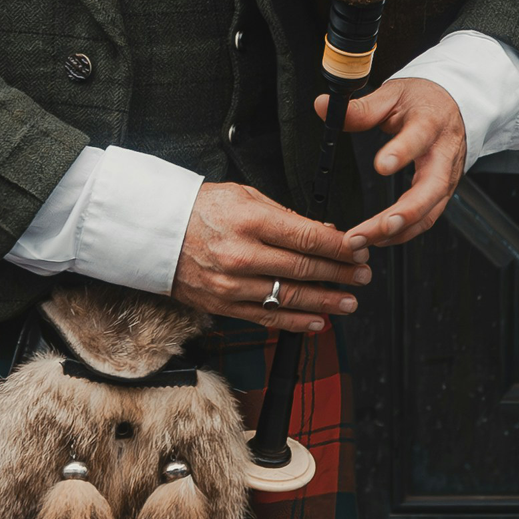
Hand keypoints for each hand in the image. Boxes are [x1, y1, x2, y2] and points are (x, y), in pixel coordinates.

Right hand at [170, 181, 370, 332]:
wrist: (155, 233)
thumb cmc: (200, 210)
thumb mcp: (243, 196)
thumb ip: (285, 215)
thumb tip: (322, 230)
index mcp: (250, 220)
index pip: (308, 236)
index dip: (340, 247)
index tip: (359, 250)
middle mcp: (242, 255)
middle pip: (304, 269)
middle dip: (340, 274)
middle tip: (362, 276)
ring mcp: (232, 284)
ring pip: (289, 298)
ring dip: (325, 303)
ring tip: (348, 303)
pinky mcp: (223, 305)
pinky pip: (267, 318)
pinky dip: (295, 322)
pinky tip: (316, 322)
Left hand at [317, 76, 465, 247]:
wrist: (456, 105)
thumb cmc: (423, 101)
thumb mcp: (392, 95)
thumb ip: (361, 108)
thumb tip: (324, 107)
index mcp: (430, 123)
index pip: (419, 138)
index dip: (402, 152)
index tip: (381, 165)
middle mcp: (443, 154)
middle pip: (430, 190)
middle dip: (403, 214)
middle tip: (376, 228)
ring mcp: (446, 177)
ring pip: (429, 212)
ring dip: (397, 231)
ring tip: (365, 240)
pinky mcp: (443, 192)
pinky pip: (426, 218)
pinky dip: (403, 233)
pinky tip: (379, 239)